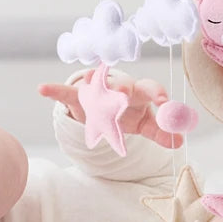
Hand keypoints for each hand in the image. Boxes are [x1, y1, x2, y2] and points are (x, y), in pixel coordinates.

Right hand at [39, 70, 183, 148]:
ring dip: (94, 82)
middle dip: (124, 87)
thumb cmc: (128, 113)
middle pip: (124, 84)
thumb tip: (180, 142)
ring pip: (96, 84)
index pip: (149, 88)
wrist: (102, 107)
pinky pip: (65, 92)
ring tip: (91, 79)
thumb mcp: (144, 124)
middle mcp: (118, 87)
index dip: (157, 93)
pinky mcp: (78, 97)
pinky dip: (54, 90)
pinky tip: (42, 89)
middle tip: (123, 93)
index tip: (164, 101)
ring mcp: (97, 91)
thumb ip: (160, 133)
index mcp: (138, 93)